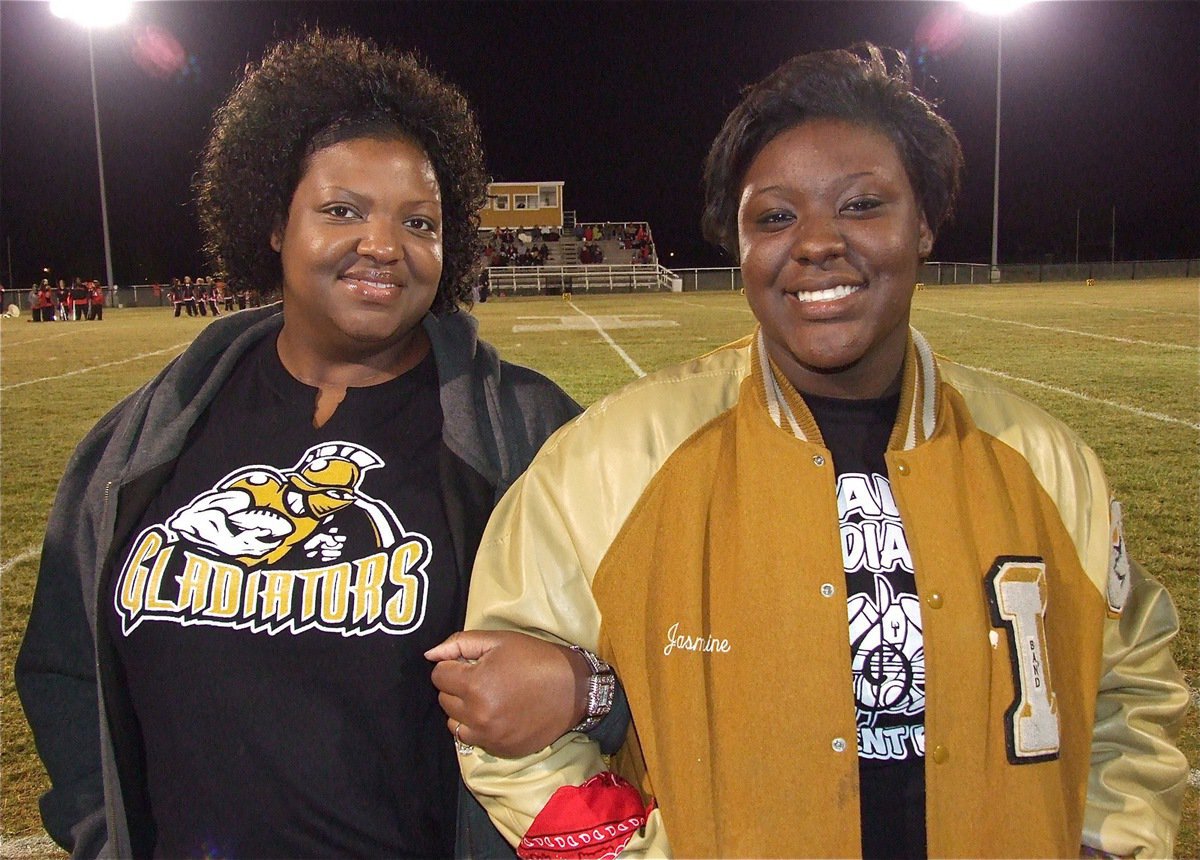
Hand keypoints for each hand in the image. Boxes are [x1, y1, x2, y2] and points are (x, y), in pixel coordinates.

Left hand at [426, 630, 589, 757]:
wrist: (575, 690)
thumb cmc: (536, 659)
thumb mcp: (499, 640)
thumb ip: (460, 643)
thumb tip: (429, 654)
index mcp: (475, 684)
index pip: (438, 675)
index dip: (452, 665)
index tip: (470, 662)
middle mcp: (477, 715)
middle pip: (443, 700)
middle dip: (456, 686)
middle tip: (481, 677)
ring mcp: (488, 737)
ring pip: (454, 723)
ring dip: (463, 709)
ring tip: (487, 696)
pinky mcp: (500, 750)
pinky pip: (472, 739)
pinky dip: (477, 727)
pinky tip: (497, 713)